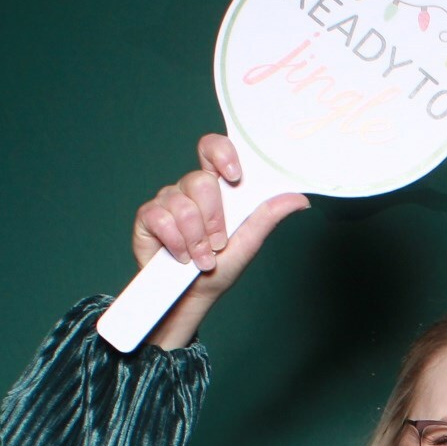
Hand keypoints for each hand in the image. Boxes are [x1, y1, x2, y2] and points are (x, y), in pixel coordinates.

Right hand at [132, 133, 308, 348]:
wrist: (194, 295)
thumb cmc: (220, 267)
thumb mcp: (249, 241)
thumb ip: (268, 215)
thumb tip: (298, 199)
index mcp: (216, 188)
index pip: (213, 149)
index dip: (221, 153)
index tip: (234, 176)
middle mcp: (189, 189)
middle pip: (200, 181)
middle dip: (214, 220)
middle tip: (218, 244)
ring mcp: (167, 201)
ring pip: (183, 205)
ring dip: (196, 240)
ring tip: (200, 258)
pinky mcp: (148, 217)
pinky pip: (161, 219)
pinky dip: (176, 243)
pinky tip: (181, 256)